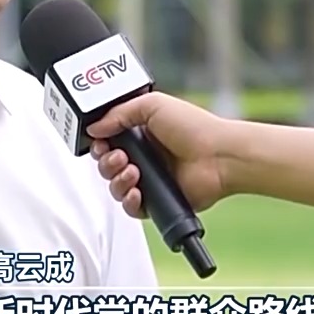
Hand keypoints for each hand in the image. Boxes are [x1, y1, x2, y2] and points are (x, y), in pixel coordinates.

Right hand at [87, 93, 235, 218]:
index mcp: (141, 133)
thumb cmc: (195, 128)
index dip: (100, 144)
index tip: (101, 142)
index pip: (108, 141)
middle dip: (107, 162)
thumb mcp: (152, 105)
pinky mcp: (157, 200)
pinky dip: (129, 201)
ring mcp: (150, 179)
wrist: (219, 156)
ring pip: (115, 187)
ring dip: (117, 180)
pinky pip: (131, 208)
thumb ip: (118, 113)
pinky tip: (138, 191)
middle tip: (120, 157)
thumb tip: (94, 126)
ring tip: (134, 172)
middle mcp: (144, 156)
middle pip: (107, 166)